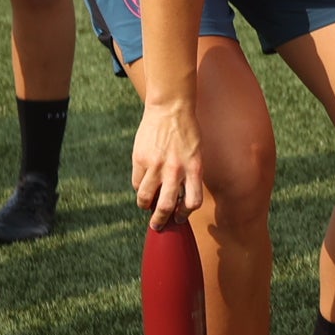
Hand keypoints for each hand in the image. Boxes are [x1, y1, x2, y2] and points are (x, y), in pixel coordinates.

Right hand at [131, 99, 206, 227]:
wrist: (170, 109)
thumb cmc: (187, 132)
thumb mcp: (197, 154)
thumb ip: (190, 175)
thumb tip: (179, 198)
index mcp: (194, 169)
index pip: (193, 202)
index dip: (186, 214)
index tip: (180, 217)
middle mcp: (175, 170)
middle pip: (166, 206)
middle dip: (161, 221)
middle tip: (157, 226)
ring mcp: (155, 165)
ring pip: (146, 198)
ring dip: (145, 206)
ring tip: (146, 207)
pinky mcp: (140, 159)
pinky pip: (138, 183)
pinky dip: (140, 189)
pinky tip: (143, 188)